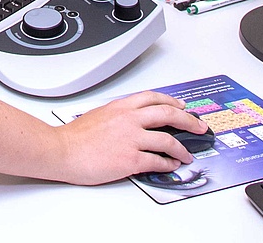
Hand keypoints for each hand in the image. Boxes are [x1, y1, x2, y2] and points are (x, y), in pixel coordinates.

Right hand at [48, 91, 206, 184]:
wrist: (64, 150)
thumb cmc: (76, 136)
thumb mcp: (99, 115)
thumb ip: (118, 115)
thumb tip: (133, 121)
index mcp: (120, 106)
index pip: (153, 98)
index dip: (171, 101)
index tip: (182, 106)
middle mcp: (128, 119)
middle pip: (167, 113)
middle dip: (188, 120)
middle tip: (198, 126)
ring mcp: (131, 139)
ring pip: (168, 139)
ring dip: (182, 148)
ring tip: (187, 154)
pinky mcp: (131, 159)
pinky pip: (158, 161)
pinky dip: (169, 164)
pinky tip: (171, 165)